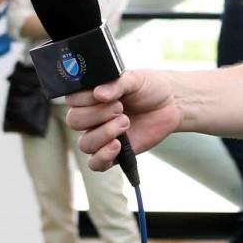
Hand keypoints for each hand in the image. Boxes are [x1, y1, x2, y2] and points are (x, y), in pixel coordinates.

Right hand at [66, 70, 181, 171]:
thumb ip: (117, 83)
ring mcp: (101, 135)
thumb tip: (99, 93)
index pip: (72, 100)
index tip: (104, 95)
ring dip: (104, 133)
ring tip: (126, 123)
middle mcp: (92, 116)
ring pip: (84, 144)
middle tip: (120, 108)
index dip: (85, 99)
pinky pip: (95, 164)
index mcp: (91, 95)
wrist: (171, 104)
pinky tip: (118, 145)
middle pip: (74, 121)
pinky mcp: (113, 153)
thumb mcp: (134, 78)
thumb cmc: (149, 87)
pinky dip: (103, 156)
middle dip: (97, 114)